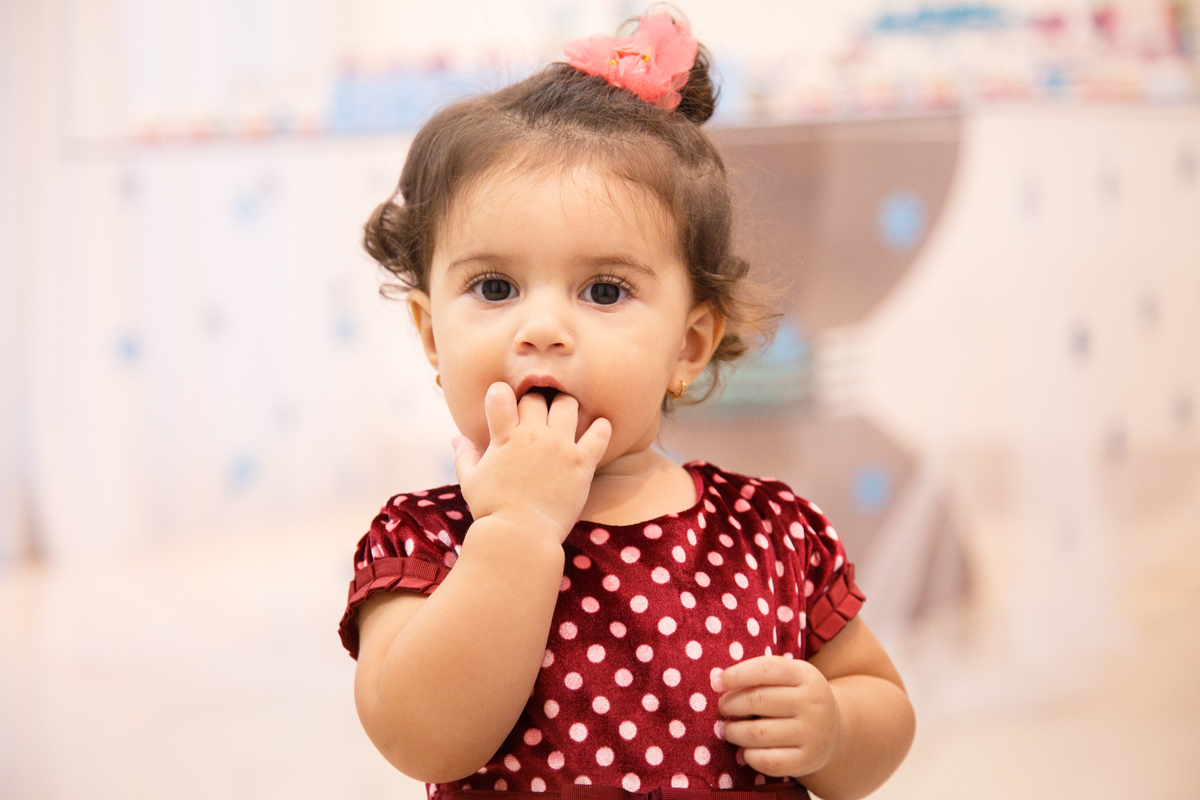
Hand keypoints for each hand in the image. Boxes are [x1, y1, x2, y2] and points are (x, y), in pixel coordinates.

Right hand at [452, 382, 610, 541]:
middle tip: (537, 414)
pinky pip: (599, 434)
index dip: (500, 393)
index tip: (503, 402)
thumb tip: (456, 439)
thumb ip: (464, 456)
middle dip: (535, 401)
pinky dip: (601, 427)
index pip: (500, 394)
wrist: (521, 535)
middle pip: (537, 397)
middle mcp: (534, 435)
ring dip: (565, 406)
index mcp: (505, 437)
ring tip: (565, 416)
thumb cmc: (492, 510)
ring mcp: (560, 447)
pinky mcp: (582, 463)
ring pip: (568, 406)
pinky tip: (599, 426)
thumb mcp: (470, 481)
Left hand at [713, 655, 842, 778]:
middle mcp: (812, 703)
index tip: (716, 683)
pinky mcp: (808, 760)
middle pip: (758, 701)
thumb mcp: (789, 677)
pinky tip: (744, 750)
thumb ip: (759, 675)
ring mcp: (813, 733)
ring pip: (758, 733)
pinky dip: (749, 756)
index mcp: (805, 675)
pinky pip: (768, 761)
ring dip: (733, 732)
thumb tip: (718, 681)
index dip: (736, 675)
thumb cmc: (797, 697)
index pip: (765, 669)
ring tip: (726, 729)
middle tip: (722, 708)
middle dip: (731, 705)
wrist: (835, 729)